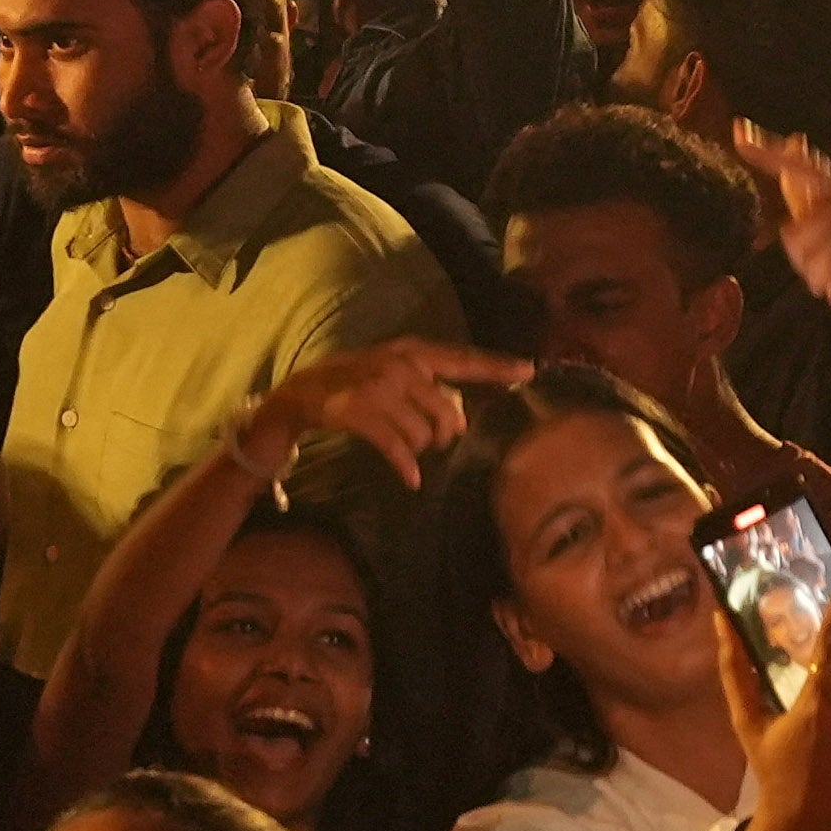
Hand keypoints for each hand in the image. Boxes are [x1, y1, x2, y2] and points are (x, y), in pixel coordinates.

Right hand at [234, 339, 530, 490]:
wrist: (298, 394)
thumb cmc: (352, 386)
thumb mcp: (390, 372)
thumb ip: (426, 385)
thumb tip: (463, 418)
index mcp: (410, 351)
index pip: (463, 359)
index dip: (497, 366)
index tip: (531, 371)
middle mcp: (398, 364)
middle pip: (448, 411)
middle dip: (444, 435)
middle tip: (430, 442)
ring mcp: (378, 386)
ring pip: (424, 433)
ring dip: (420, 450)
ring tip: (409, 452)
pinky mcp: (359, 411)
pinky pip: (397, 447)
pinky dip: (406, 466)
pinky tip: (411, 478)